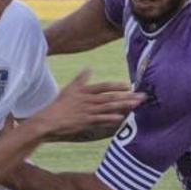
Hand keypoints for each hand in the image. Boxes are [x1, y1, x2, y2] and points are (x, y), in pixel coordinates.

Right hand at [29, 69, 143, 141]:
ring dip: (123, 105)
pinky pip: (101, 119)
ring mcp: (88, 111)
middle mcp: (88, 99)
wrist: (49, 119)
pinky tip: (121, 118)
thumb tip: (89, 68)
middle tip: (142, 96)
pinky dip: (111, 118)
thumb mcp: (70, 88)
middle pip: (111, 96)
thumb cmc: (59, 105)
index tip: (129, 86)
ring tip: (136, 105)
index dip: (116, 86)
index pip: (104, 86)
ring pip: (109, 107)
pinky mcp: (86, 121)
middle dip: (127, 96)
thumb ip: (81, 79)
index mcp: (85, 91)